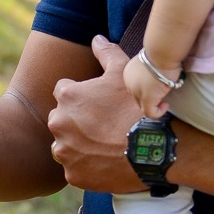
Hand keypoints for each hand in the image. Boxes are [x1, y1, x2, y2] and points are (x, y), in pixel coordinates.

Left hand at [47, 36, 145, 193]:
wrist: (154, 147)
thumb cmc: (138, 107)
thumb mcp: (125, 73)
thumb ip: (106, 53)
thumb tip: (96, 38)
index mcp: (67, 97)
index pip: (64, 93)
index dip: (81, 97)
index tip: (98, 104)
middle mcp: (59, 123)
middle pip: (61, 120)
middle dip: (76, 121)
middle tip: (102, 126)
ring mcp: (65, 151)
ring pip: (65, 146)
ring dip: (78, 145)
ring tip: (104, 145)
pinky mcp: (74, 175)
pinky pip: (75, 169)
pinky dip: (86, 167)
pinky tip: (106, 162)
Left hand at [122, 52, 170, 117]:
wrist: (161, 52)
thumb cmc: (160, 52)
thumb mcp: (150, 61)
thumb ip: (149, 70)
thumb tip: (157, 75)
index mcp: (128, 73)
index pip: (134, 88)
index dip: (146, 91)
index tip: (157, 88)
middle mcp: (128, 83)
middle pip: (137, 98)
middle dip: (149, 99)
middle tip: (162, 97)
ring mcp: (136, 91)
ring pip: (142, 106)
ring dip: (154, 105)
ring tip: (164, 102)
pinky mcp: (146, 97)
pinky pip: (150, 113)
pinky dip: (159, 112)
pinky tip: (166, 105)